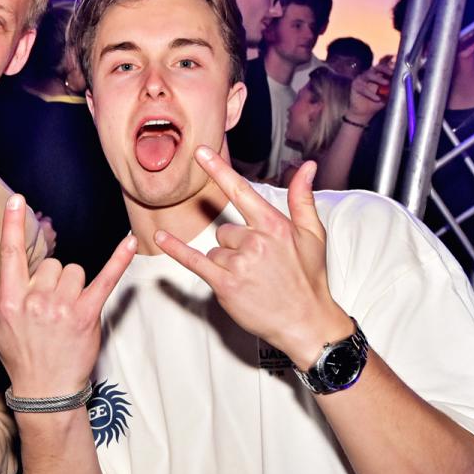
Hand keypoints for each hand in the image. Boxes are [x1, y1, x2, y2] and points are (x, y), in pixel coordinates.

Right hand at [0, 195, 136, 397]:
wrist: (46, 391)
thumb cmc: (18, 355)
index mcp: (10, 301)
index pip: (11, 255)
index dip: (13, 225)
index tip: (16, 201)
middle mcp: (36, 301)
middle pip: (50, 264)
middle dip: (51, 280)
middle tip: (48, 308)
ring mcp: (63, 308)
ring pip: (73, 271)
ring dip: (72, 286)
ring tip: (66, 312)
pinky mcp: (88, 315)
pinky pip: (106, 279)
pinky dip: (118, 260)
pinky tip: (128, 242)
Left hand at [153, 146, 349, 367]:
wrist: (306, 322)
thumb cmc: (309, 278)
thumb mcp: (313, 235)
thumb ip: (302, 199)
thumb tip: (306, 166)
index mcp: (273, 225)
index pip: (240, 191)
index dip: (219, 169)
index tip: (200, 151)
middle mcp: (254, 241)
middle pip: (224, 230)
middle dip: (236, 245)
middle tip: (260, 265)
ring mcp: (239, 263)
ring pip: (215, 250)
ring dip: (227, 263)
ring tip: (252, 279)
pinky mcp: (225, 285)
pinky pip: (194, 261)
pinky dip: (176, 250)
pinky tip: (160, 238)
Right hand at [347, 56, 394, 122]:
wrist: (364, 112)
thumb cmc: (377, 101)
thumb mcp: (388, 94)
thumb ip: (394, 88)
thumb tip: (402, 83)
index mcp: (380, 74)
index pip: (386, 66)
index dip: (391, 65)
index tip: (398, 66)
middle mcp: (370, 73)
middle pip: (378, 67)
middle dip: (386, 68)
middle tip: (393, 73)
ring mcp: (362, 78)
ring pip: (369, 75)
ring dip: (378, 79)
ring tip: (386, 83)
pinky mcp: (355, 85)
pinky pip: (363, 88)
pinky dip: (371, 94)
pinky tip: (377, 98)